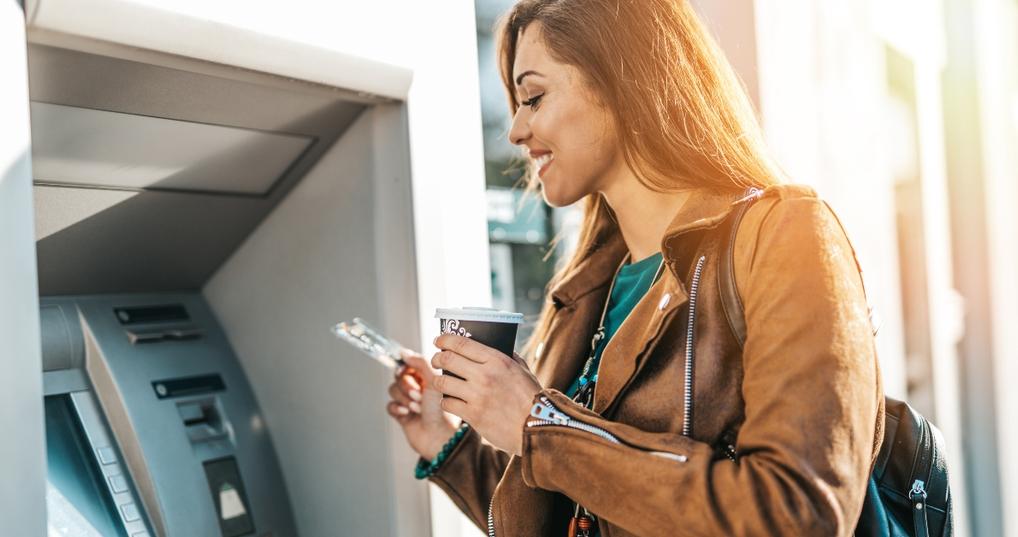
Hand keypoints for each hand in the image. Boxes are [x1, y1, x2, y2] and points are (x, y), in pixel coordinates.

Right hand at [386, 350, 459, 459]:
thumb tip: (404, 352)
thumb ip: (420, 362)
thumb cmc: (443, 410)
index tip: (406, 370)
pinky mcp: (402, 414)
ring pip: (393, 389)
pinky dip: (397, 409)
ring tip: (418, 408)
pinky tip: (408, 414)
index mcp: (430, 376)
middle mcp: (420, 386)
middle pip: (399, 376)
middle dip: (407, 386)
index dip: (407, 366)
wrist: (440, 438)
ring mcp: (410, 400)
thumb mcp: (435, 380)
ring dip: (405, 399)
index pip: (410, 363)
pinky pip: (390, 404)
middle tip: (419, 395)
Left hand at [431, 334, 542, 456]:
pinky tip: (452, 401)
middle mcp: (485, 376)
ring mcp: (477, 396)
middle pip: (447, 360)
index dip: (445, 339)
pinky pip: (447, 403)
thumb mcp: (522, 370)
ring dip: (439, 381)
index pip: (462, 344)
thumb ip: (507, 357)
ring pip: (442, 382)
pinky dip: (447, 402)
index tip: (439, 340)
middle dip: (437, 358)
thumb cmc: (531, 398)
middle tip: (437, 360)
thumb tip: (492, 346)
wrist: (537, 428)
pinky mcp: (472, 415)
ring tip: (442, 382)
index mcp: (497, 360)